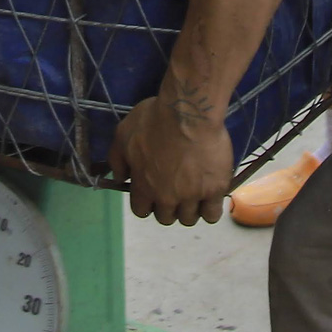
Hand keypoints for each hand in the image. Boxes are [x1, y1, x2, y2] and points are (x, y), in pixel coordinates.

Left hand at [107, 96, 232, 224]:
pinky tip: (209, 196)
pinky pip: (212, 214)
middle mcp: (166, 198)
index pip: (141, 211)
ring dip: (188, 209)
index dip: (146, 203)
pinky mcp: (215, 190)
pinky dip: (210, 209)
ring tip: (193, 193)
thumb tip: (120, 179)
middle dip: (168, 207)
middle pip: (166, 218)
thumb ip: (117, 159)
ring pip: (189, 219)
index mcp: (144, 187)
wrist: (190, 112)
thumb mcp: (123, 134)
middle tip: (174, 189)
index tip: (151, 192)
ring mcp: (192, 196)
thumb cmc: (154, 120)